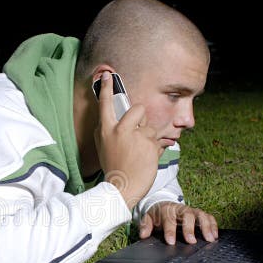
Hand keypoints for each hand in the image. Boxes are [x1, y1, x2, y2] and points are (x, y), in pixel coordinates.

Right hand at [93, 72, 160, 208]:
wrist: (122, 188)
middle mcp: (120, 130)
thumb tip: (111, 117)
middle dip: (142, 119)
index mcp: (106, 130)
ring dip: (149, 139)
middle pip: (138, 109)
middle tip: (138, 134)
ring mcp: (136, 136)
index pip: (105, 104)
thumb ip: (107, 130)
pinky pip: (158, 140)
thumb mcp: (103, 146)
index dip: (106, 88)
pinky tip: (146, 160)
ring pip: (150, 127)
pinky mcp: (150, 144)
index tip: (107, 75)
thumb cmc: (113, 167)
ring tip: (140, 154)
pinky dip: (155, 150)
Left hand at [139, 201, 218, 244]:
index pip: (169, 219)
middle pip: (187, 216)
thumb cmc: (158, 214)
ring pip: (201, 215)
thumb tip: (143, 235)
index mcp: (167, 210)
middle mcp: (181, 209)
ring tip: (210, 239)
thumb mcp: (148, 218)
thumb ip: (145, 226)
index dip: (170, 231)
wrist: (164, 203)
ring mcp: (191, 211)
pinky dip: (213, 225)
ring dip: (206, 226)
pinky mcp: (199, 214)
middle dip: (190, 228)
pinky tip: (215, 236)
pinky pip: (208, 217)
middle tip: (192, 241)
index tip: (171, 242)